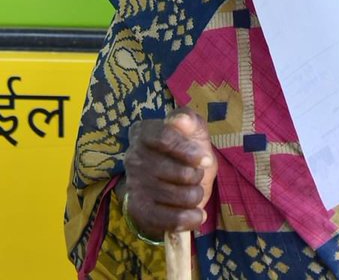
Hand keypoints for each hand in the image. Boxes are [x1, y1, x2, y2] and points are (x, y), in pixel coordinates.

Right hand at [121, 109, 216, 238]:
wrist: (173, 184)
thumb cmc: (186, 153)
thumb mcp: (194, 133)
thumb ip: (190, 121)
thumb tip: (180, 119)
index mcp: (143, 132)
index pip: (164, 138)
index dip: (189, 151)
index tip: (205, 160)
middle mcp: (133, 157)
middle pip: (177, 171)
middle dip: (196, 176)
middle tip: (196, 176)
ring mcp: (134, 185)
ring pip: (178, 196)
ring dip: (196, 196)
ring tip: (194, 192)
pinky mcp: (138, 210)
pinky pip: (168, 219)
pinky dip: (189, 219)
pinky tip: (197, 215)